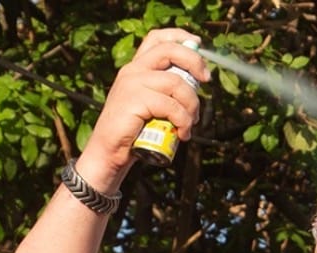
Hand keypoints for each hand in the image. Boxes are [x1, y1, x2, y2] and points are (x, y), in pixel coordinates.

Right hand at [78, 28, 209, 186]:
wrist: (109, 152)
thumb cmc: (135, 130)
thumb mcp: (151, 103)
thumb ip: (167, 90)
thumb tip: (199, 83)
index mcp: (137, 67)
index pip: (157, 38)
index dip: (180, 36)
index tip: (198, 43)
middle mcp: (133, 70)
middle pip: (170, 50)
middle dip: (194, 62)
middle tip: (206, 79)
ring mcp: (132, 84)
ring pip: (176, 83)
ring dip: (192, 104)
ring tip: (191, 123)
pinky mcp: (134, 101)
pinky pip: (171, 106)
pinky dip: (184, 120)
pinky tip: (183, 133)